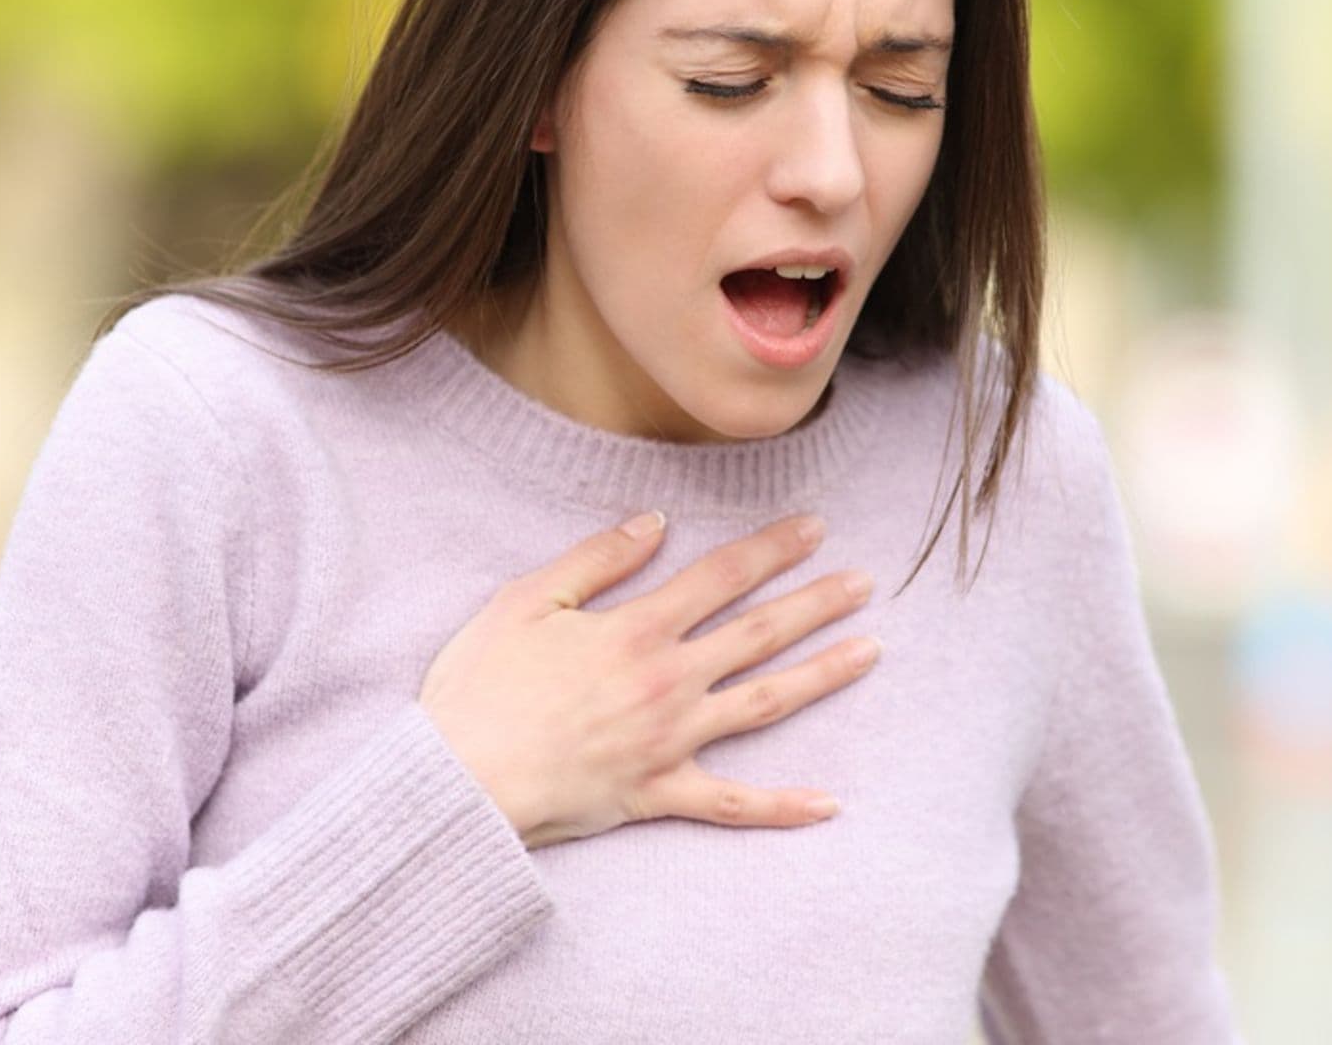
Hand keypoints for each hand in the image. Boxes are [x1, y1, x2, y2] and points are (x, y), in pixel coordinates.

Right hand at [418, 510, 879, 847]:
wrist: (460, 778)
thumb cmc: (481, 687)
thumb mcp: (526, 601)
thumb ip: (595, 559)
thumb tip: (655, 524)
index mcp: (636, 630)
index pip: (721, 577)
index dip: (771, 548)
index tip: (814, 527)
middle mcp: (668, 681)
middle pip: (759, 632)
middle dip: (817, 601)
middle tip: (866, 581)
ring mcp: (671, 741)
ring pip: (763, 703)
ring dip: (822, 675)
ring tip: (871, 651)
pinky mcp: (660, 793)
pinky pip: (733, 804)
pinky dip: (783, 807)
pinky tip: (829, 803)